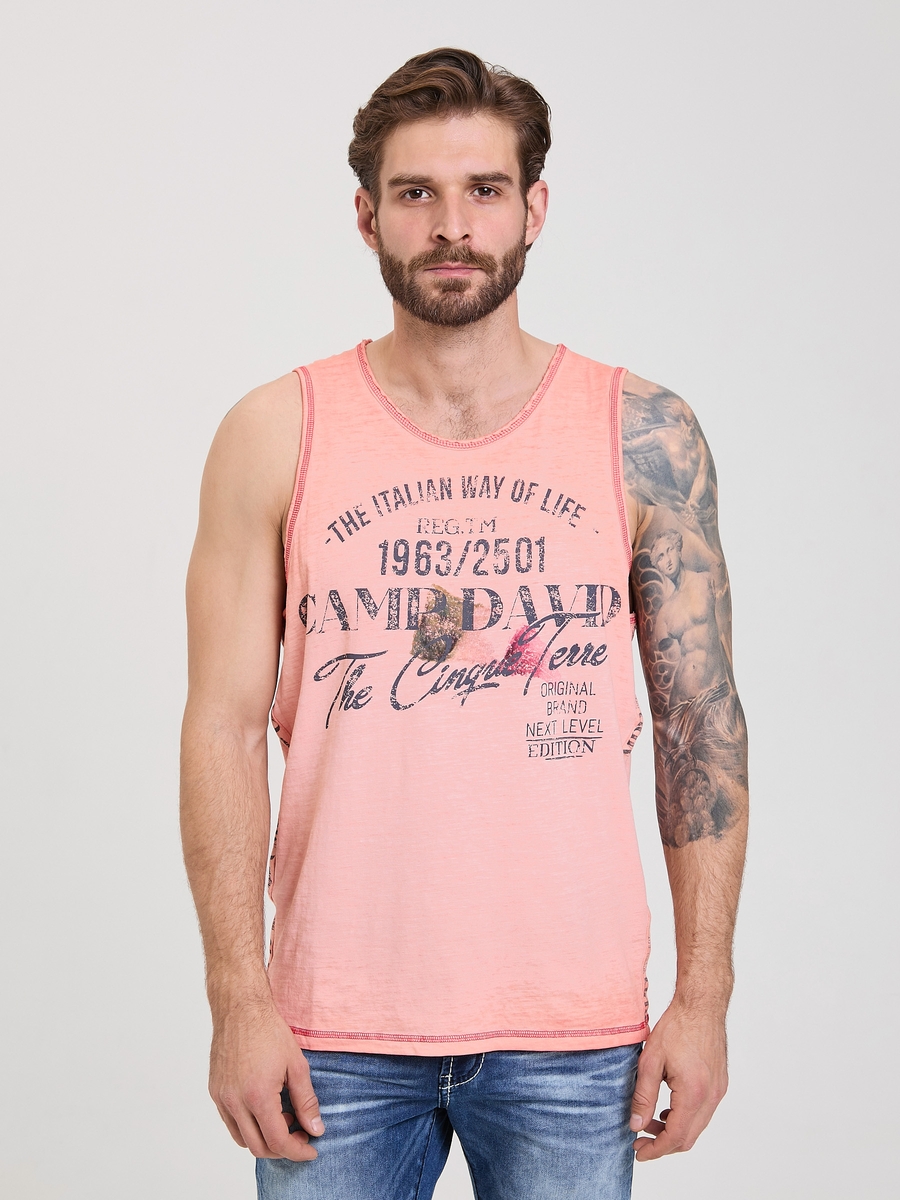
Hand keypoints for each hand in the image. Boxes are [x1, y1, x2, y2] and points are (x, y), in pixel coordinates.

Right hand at [209, 998, 323, 1160]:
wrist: (240, 1008)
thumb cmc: (269, 1031)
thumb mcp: (297, 1065)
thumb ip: (306, 1101)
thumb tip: (316, 1129)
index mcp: (257, 1096)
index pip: (278, 1141)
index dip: (298, 1151)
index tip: (312, 1148)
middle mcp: (235, 1102)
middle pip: (258, 1147)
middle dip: (283, 1148)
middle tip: (301, 1134)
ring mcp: (221, 1098)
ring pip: (242, 1138)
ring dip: (264, 1138)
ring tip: (283, 1116)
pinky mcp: (215, 1091)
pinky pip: (230, 1122)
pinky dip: (248, 1125)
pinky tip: (265, 1107)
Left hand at [629, 1001, 727, 1160]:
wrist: (702, 1005)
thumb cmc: (677, 1027)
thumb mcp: (650, 1061)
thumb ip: (643, 1096)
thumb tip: (636, 1125)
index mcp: (694, 1093)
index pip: (676, 1137)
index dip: (656, 1149)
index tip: (639, 1152)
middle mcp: (711, 1097)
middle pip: (688, 1137)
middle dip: (663, 1144)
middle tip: (640, 1140)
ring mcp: (718, 1091)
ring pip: (697, 1126)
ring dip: (674, 1130)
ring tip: (649, 1121)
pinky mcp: (720, 1084)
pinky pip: (704, 1112)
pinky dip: (685, 1117)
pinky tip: (667, 1108)